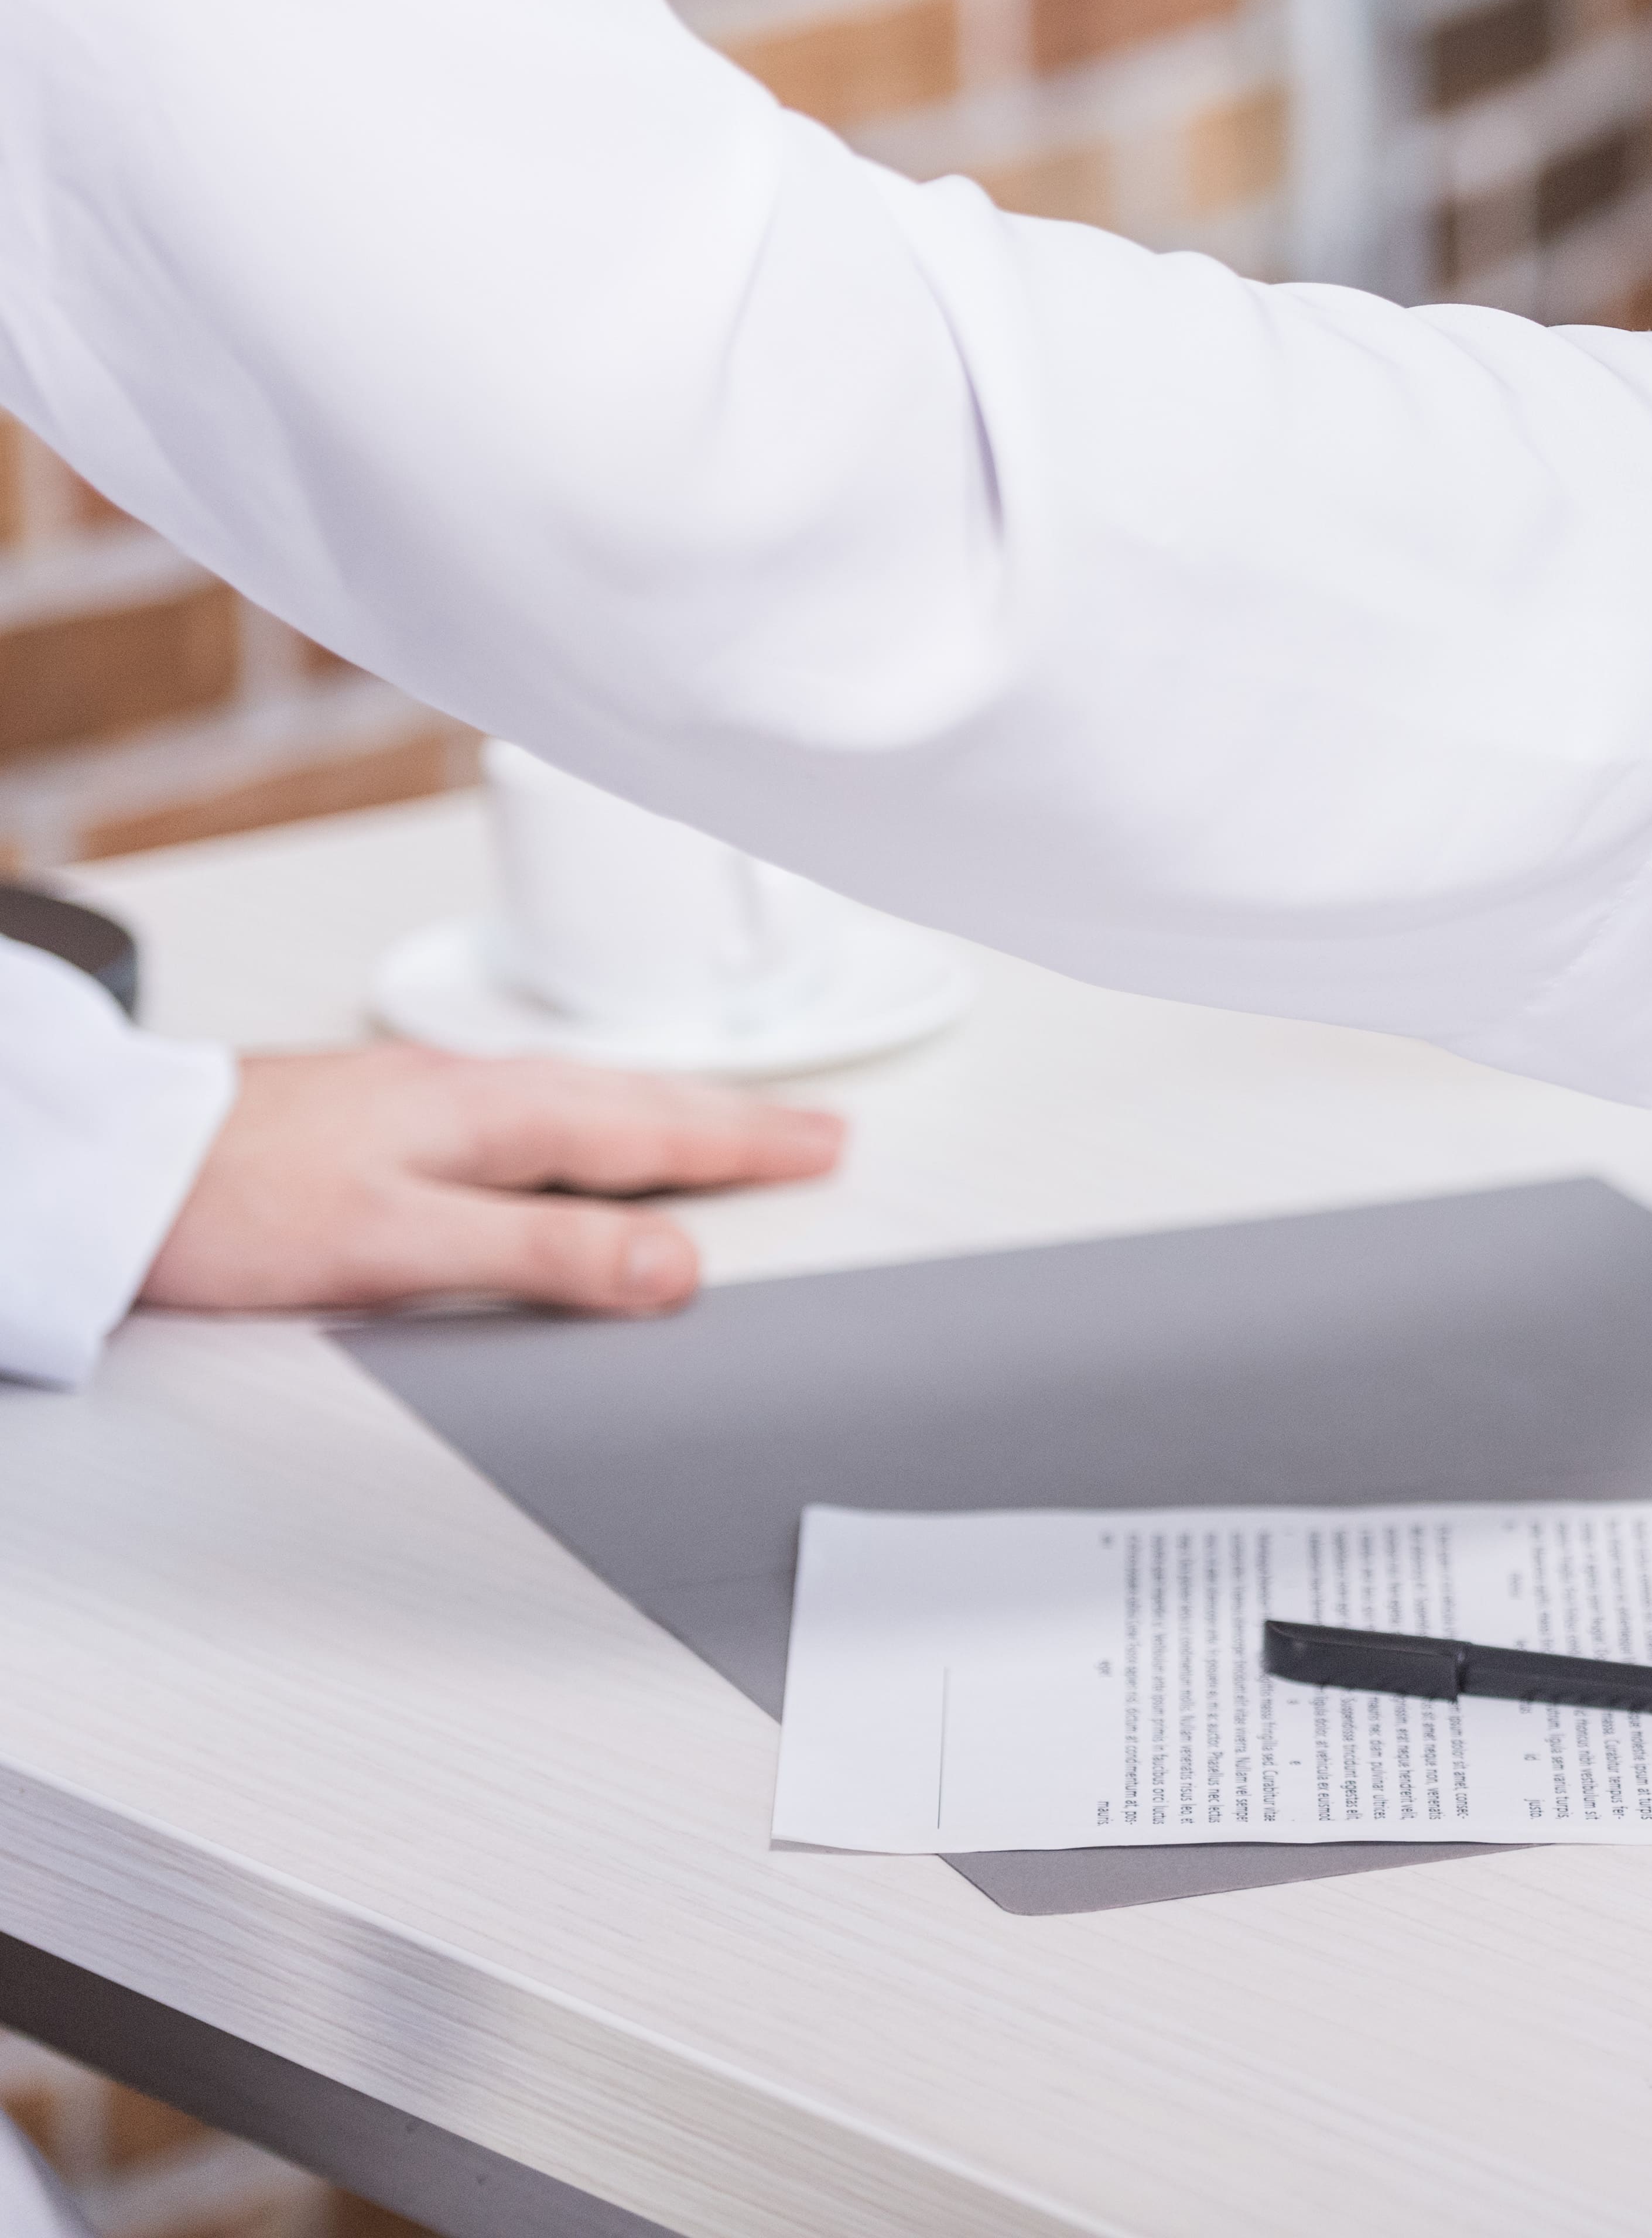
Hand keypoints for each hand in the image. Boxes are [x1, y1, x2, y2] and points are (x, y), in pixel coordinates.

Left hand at [143, 1046, 845, 1317]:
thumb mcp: (401, 1246)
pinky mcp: (392, 1109)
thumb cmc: (230, 1202)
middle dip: (736, 1118)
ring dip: (671, 1111)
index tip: (826, 1148)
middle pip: (638, 1103)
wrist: (114, 1168)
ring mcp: (431, 1093)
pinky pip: (538, 1104)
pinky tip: (582, 1128)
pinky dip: (598, 1114)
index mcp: (495, 1116)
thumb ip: (542, 1257)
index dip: (749, 1146)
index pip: (656, 1134)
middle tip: (816, 1130)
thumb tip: (669, 1270)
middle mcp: (473, 1091)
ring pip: (588, 1098)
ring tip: (727, 1126)